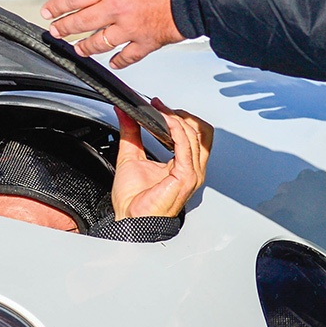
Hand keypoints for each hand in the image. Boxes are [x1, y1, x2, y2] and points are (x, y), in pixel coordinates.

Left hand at [42, 0, 193, 68]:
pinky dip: (118, 60)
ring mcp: (131, 28)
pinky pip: (127, 56)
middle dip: (64, 27)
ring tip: (77, 48)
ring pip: (99, 42)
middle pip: (81, 22)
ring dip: (84, 47)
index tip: (48, 10)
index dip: (58, 5)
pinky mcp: (147, 42)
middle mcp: (117, 8)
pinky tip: (112, 62)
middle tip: (54, 31)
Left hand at [111, 99, 212, 218]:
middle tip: (161, 107)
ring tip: (160, 111)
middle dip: (181, 114)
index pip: (192, 134)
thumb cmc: (134, 202)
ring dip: (177, 118)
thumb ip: (130, 133)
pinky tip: (164, 120)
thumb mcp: (130, 157)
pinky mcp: (186, 176)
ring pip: (195, 135)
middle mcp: (192, 169)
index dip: (178, 116)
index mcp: (182, 166)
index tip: (158, 106)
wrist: (130, 221)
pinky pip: (185, 145)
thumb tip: (125, 114)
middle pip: (200, 131)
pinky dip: (176, 128)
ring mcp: (192, 173)